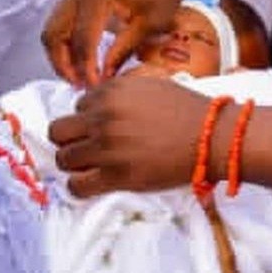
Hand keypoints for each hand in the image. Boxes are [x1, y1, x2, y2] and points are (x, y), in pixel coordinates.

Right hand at [42, 0, 190, 85]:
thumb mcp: (149, 23)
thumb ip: (123, 50)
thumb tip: (104, 75)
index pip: (82, 41)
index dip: (86, 68)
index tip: (94, 86)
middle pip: (54, 34)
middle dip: (63, 63)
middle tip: (80, 84)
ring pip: (54, 26)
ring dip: (62, 52)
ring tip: (80, 73)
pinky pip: (63, 17)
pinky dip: (67, 38)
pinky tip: (83, 55)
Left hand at [49, 72, 210, 196]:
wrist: (212, 137)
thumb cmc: (190, 111)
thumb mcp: (152, 86)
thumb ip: (122, 92)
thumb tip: (103, 104)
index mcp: (112, 92)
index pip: (78, 105)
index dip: (90, 118)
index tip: (103, 127)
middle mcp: (104, 117)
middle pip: (59, 131)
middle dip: (71, 139)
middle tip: (87, 147)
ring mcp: (107, 147)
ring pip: (63, 159)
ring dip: (76, 164)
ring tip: (93, 167)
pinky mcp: (115, 176)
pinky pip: (76, 186)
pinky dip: (80, 187)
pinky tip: (94, 183)